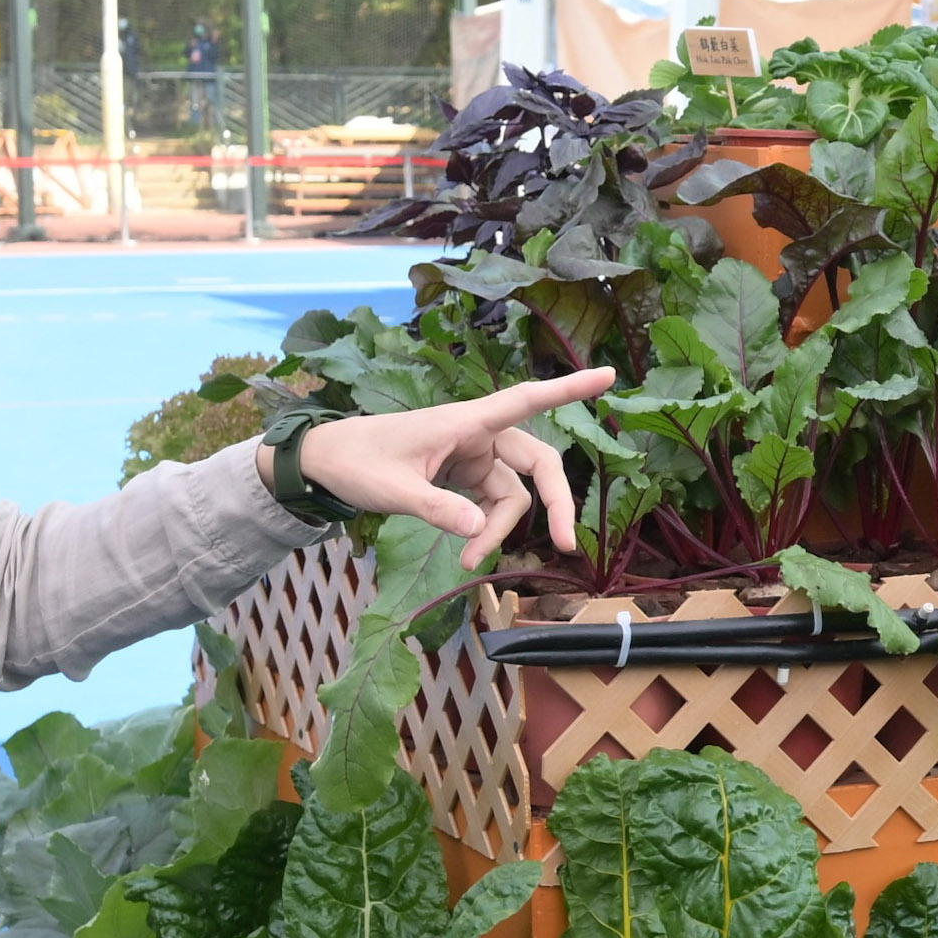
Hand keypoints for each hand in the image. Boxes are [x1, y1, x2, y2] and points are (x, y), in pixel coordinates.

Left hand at [291, 369, 615, 561]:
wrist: (327, 463)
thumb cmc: (358, 461)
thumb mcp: (393, 489)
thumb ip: (436, 509)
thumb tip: (476, 535)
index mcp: (466, 421)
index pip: (527, 399)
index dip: (569, 388)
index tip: (610, 375)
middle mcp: (479, 435)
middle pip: (538, 465)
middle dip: (554, 503)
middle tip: (565, 546)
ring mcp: (475, 457)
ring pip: (514, 494)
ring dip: (500, 529)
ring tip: (468, 561)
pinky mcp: (466, 477)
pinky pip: (493, 504)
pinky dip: (486, 529)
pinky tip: (465, 553)